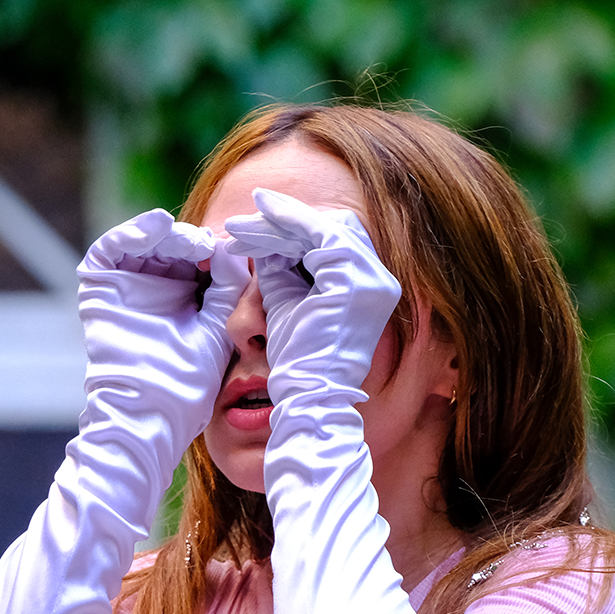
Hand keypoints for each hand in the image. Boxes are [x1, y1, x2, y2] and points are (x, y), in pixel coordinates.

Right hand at [77, 209, 248, 447]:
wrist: (152, 411)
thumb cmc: (187, 382)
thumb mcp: (218, 328)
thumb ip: (228, 288)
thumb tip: (234, 248)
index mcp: (183, 298)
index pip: (198, 257)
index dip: (214, 249)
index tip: (235, 248)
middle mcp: (154, 289)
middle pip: (171, 245)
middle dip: (192, 240)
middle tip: (209, 244)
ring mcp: (124, 287)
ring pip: (144, 241)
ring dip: (167, 233)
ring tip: (191, 240)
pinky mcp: (99, 288)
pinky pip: (110, 248)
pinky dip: (132, 232)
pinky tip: (159, 226)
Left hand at [220, 189, 400, 401]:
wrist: (306, 393)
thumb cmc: (296, 358)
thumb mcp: (287, 300)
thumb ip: (282, 267)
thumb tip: (265, 234)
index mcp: (368, 285)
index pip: (332, 240)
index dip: (292, 229)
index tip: (250, 230)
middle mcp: (379, 278)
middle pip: (331, 226)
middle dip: (282, 220)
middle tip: (237, 223)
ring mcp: (372, 277)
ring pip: (322, 226)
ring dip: (276, 221)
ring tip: (235, 226)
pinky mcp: (354, 278)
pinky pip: (318, 233)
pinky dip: (286, 224)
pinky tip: (255, 224)